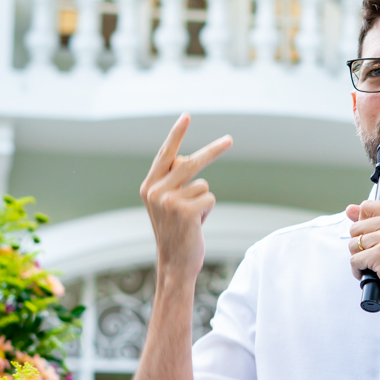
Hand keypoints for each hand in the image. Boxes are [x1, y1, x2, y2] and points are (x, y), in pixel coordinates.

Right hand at [140, 114, 232, 278]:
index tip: (187, 116)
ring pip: (203, 184)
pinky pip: (209, 197)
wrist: (174, 263)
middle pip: (190, 161)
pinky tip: (196, 224)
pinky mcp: (184, 210)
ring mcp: (168, 200)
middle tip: (230, 140)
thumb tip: (192, 158)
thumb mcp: (169, 204)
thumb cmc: (177, 232)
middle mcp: (155, 191)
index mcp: (149, 186)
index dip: (177, 134)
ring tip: (193, 218)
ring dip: (204, 200)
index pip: (165, 154)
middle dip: (213, 150)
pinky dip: (208, 210)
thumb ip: (175, 181)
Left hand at [346, 201, 379, 313]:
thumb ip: (371, 220)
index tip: (376, 239)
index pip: (366, 207)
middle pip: (355, 227)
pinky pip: (354, 260)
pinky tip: (374, 274)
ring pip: (352, 244)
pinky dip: (359, 271)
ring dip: (360, 259)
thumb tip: (350, 209)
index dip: (365, 226)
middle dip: (361, 245)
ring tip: (378, 265)